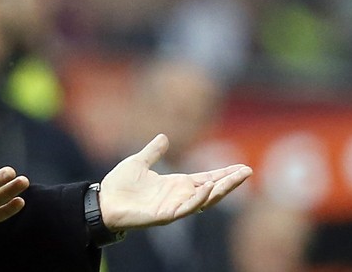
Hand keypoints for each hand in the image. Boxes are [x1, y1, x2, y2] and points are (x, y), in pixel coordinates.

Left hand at [99, 133, 251, 229]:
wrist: (104, 201)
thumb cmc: (119, 185)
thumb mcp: (139, 162)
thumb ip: (153, 151)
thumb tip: (163, 136)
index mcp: (176, 184)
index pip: (207, 178)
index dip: (224, 173)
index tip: (242, 167)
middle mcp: (179, 196)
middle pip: (212, 189)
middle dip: (230, 182)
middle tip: (247, 171)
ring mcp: (174, 206)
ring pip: (203, 200)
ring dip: (220, 190)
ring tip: (234, 178)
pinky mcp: (165, 215)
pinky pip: (186, 208)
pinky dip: (198, 199)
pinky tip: (208, 188)